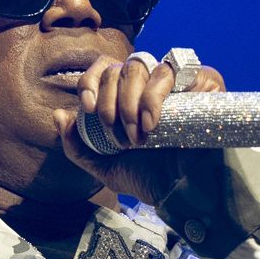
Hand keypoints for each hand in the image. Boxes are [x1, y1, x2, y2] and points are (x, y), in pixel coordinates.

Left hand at [50, 54, 226, 204]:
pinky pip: (169, 72)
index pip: (104, 68)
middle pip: (118, 68)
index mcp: (128, 99)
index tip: (88, 109)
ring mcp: (174, 83)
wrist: (184, 192)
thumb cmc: (151, 179)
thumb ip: (78, 147)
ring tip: (138, 137)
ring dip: (129, 102)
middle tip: (120, 139)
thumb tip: (60, 115)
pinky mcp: (199, 83)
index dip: (90, 81)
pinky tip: (152, 124)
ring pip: (140, 66)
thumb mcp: (106, 168)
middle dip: (110, 104)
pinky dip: (153, 97)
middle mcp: (149, 86)